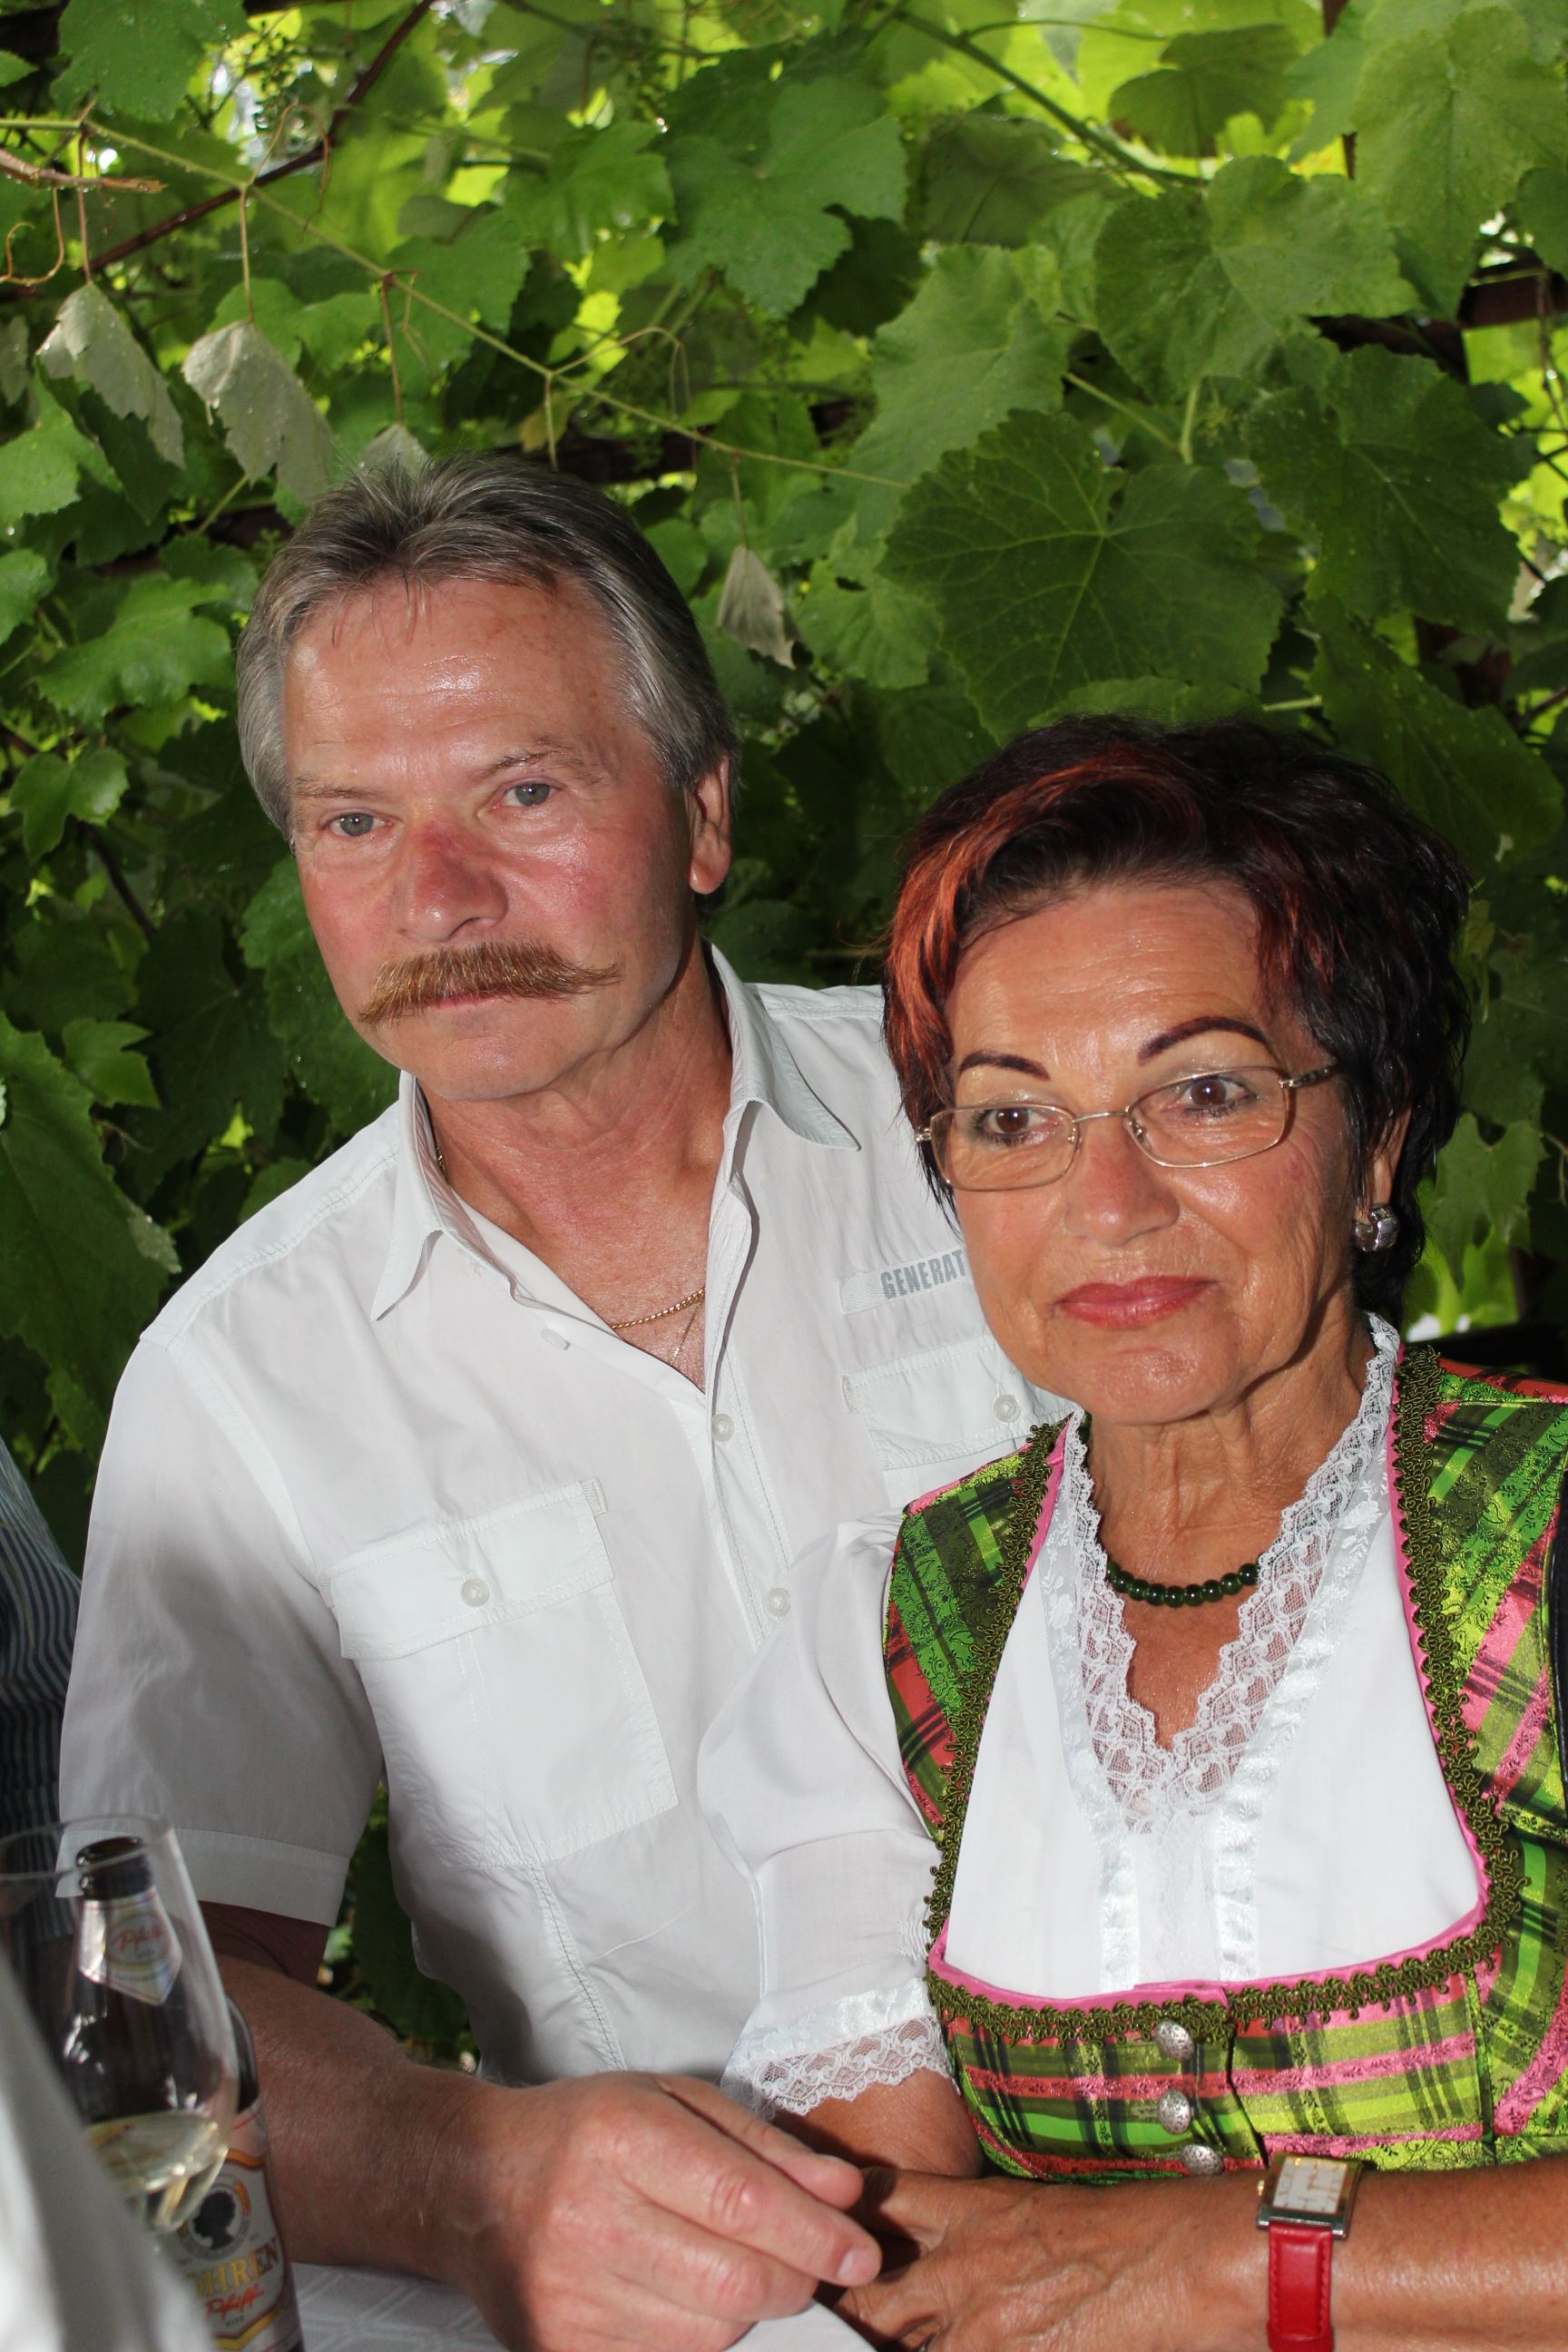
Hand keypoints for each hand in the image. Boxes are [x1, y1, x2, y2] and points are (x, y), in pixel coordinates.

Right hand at [431, 2069, 881, 2351]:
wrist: (477, 2185)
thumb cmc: (587, 2132)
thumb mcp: (673, 2103)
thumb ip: (764, 2147)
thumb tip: (845, 2194)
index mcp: (619, 2138)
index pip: (740, 2202)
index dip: (814, 2234)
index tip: (861, 2250)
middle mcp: (588, 2218)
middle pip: (732, 2282)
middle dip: (795, 2280)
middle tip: (815, 2265)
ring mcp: (568, 2296)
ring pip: (708, 2335)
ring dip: (751, 2313)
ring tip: (741, 2272)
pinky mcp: (559, 2350)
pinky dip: (701, 2340)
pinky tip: (693, 2300)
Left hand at [839, 2167, 1254, 2351]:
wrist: (1193, 2258)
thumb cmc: (1141, 2230)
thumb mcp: (1046, 2213)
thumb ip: (990, 2238)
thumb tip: (960, 2269)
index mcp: (974, 2210)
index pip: (881, 2202)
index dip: (847, 2224)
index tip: (828, 2244)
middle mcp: (962, 2263)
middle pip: (864, 2289)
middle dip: (846, 2311)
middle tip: (832, 2322)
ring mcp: (981, 2323)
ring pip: (893, 2342)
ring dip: (891, 2343)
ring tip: (871, 2342)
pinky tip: (958, 2351)